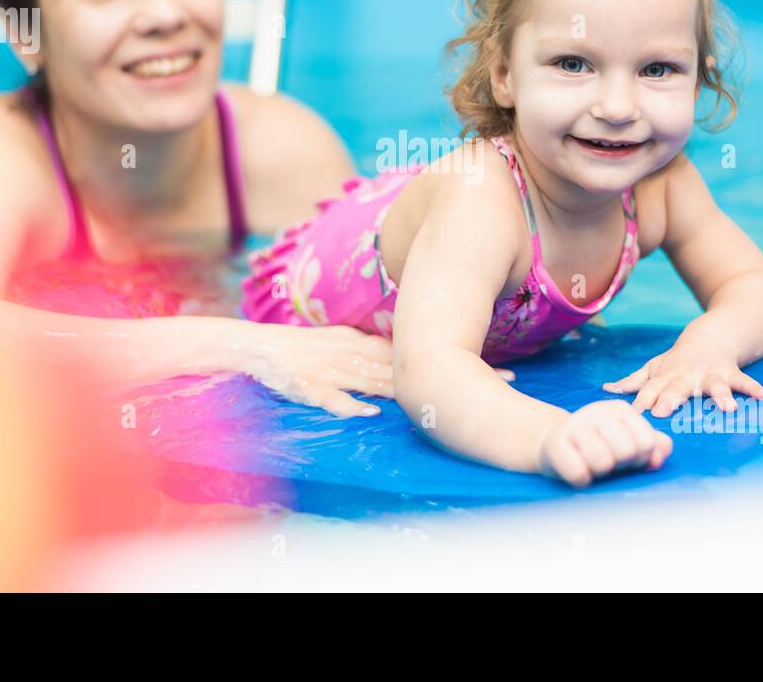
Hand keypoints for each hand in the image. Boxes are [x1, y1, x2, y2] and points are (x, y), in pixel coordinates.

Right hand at [244, 325, 516, 417]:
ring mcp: (337, 373)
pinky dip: (350, 406)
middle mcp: (361, 358)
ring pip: (384, 381)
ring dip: (419, 393)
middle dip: (461, 373)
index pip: (425, 354)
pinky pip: (332, 400)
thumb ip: (374, 358)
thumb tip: (404, 372)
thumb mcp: (345, 348)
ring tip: (454, 403)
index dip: (465, 361)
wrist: (256, 347)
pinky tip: (369, 415)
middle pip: (418, 368)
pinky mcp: (311, 389)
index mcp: (369, 348)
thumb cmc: (302, 352)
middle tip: (506, 381)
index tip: (507, 371)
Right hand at [538, 400, 671, 487]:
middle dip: (620, 464)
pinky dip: (582, 480)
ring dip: (600, 472)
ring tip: (593, 465)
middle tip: (610, 462)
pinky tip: (579, 472)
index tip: (629, 457)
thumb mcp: (630, 441)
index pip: (646, 442)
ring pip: (602, 462)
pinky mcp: (555, 443)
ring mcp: (574, 426)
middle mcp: (597, 412)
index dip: (641, 458)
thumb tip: (658, 458)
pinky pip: (578, 472)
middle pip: (626, 451)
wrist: (557, 444)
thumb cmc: (601, 445)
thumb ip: (654, 447)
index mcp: (620, 409)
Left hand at [603, 342, 762, 417]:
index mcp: (666, 377)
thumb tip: (606, 389)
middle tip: (663, 412)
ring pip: (714, 385)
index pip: (650, 391)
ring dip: (720, 396)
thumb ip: (634, 381)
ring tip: (729, 409)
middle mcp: (687, 376)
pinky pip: (743, 381)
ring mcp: (710, 373)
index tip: (633, 416)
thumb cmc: (680, 359)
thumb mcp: (656, 367)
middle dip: (670, 399)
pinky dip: (753, 388)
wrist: (713, 334)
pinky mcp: (731, 372)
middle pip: (677, 388)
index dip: (640, 402)